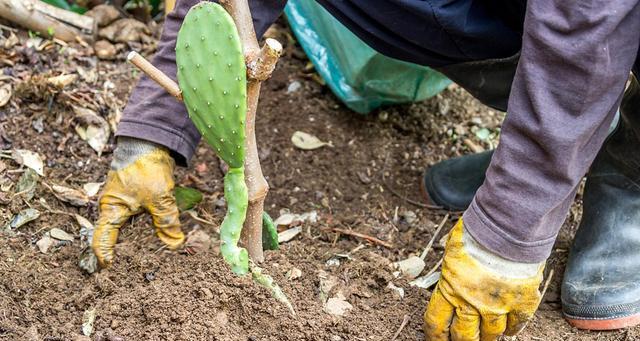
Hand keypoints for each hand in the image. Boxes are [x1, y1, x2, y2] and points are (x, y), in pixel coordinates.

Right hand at [92, 137, 183, 267]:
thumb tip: (175, 245)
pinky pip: (138, 216)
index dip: (104, 255)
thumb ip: (167, 222)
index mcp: (111, 209)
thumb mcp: (160, 198)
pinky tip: (158, 234)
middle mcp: (113, 206)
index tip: (109, 268)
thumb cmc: (147, 169)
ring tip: (148, 256)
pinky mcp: (135, 195)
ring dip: (138, 238)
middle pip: (115, 235)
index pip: (101, 239)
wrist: (150, 141)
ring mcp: (124, 200)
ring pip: (128, 225)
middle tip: (132, 270)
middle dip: (124, 251)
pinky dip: (146, 225)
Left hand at [424, 219, 543, 339]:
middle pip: (464, 336)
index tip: (437, 340)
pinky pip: (517, 325)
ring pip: (491, 334)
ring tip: (487, 336)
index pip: (437, 323)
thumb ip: (451, 268)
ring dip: (488, 337)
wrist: (508, 228)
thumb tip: (449, 273)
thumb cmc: (478, 232)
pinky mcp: (521, 303)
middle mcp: (472, 303)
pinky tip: (509, 329)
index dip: (436, 337)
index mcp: (450, 289)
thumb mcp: (452, 249)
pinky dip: (512, 329)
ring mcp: (497, 306)